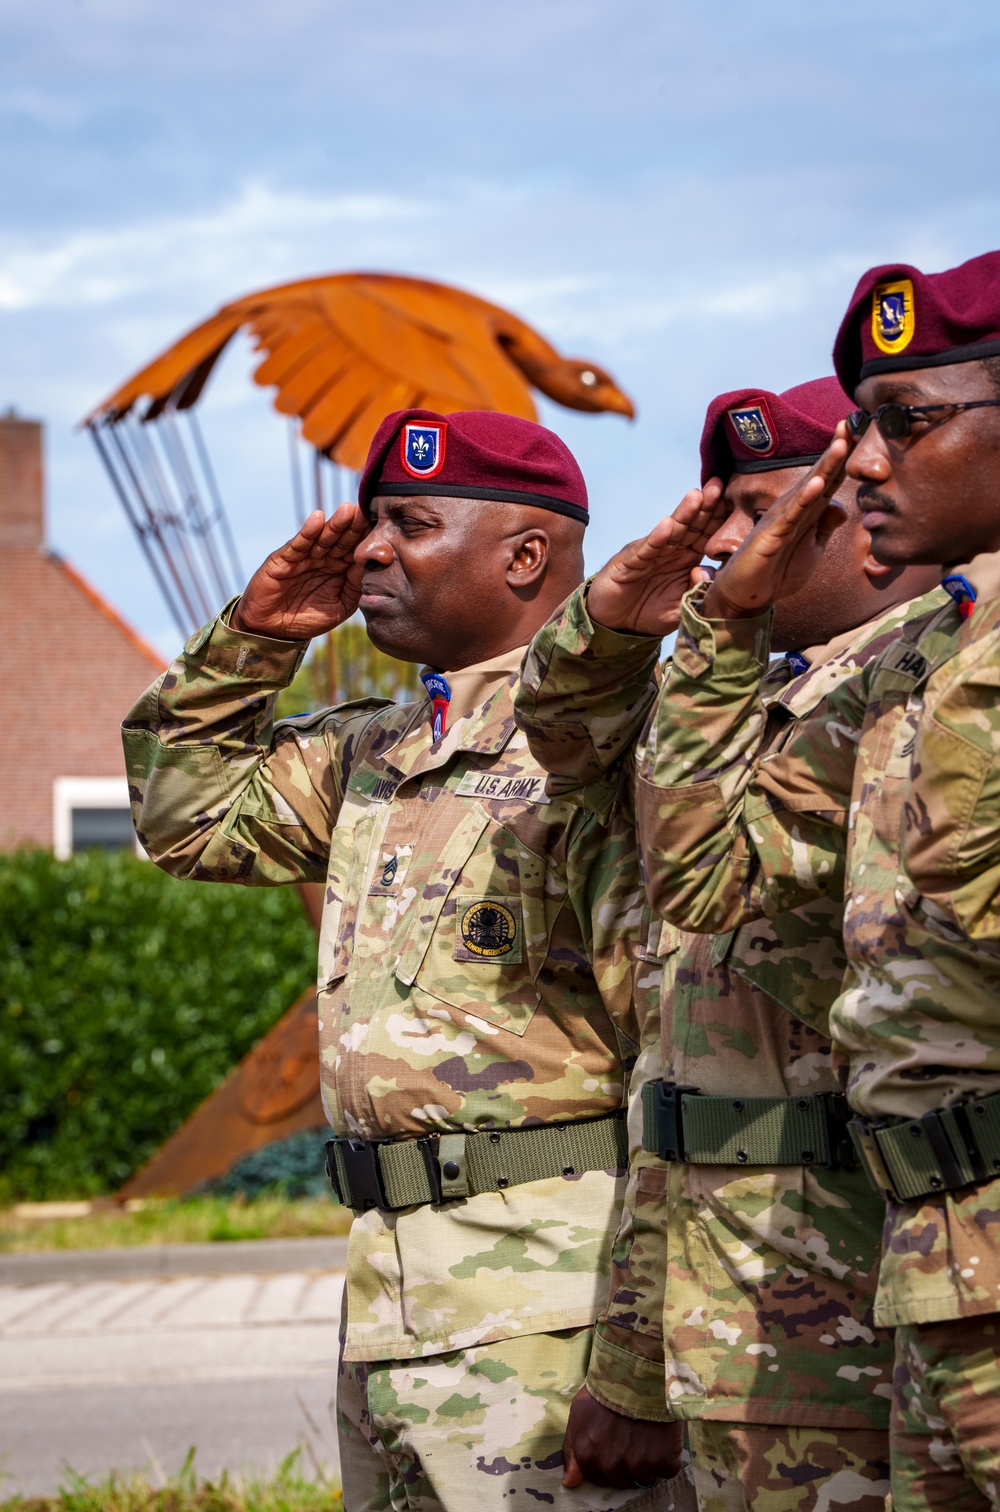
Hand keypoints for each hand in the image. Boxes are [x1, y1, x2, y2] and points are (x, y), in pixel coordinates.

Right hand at [230, 505, 368, 639]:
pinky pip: (298, 544)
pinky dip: (307, 531)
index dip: (368, 539)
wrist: (273, 630)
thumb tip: (372, 566)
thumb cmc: (308, 619)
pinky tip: (318, 518)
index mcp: (339, 569)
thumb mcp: (339, 607)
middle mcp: (323, 559)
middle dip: (355, 526)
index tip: (384, 527)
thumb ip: (355, 588)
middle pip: (342, 539)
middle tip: (368, 511)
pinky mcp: (284, 559)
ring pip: (323, 538)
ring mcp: (304, 557)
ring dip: (335, 524)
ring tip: (348, 510)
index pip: (356, 550)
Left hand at [562, 1386, 683, 1490]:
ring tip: (648, 1435)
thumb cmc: (606, 1388)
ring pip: (646, 1477)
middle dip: (628, 1463)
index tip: (617, 1447)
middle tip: (634, 1438)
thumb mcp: (579, 1413)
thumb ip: (572, 1450)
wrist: (638, 1371)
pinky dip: (668, 1457)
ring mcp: (638, 1465)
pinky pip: (668, 1470)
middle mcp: (611, 1466)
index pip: (599, 1478)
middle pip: (623, 1480)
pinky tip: (663, 1436)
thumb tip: (570, 1483)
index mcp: (588, 1456)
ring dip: (648, 1461)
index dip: (609, 1463)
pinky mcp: (663, 1461)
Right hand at [587, 481, 726, 634]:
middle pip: (691, 526)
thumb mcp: (680, 608)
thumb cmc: (647, 613)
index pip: (705, 535)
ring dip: (683, 514)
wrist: (614, 624)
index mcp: (685, 560)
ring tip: (697, 496)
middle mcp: (669, 552)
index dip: (718, 519)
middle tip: (720, 486)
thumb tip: (709, 574)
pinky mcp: (630, 563)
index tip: (734, 501)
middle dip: (705, 506)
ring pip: (670, 532)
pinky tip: (668, 525)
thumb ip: (696, 593)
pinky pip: (646, 549)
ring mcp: (649, 555)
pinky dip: (657, 538)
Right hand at [703, 426, 850, 620]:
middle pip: (819, 475)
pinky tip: (818, 484)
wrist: (747, 596)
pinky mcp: (771, 536)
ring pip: (807, 489)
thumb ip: (825, 526)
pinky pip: (790, 516)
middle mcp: (792, 509)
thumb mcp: (812, 549)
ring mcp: (780, 520)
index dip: (843, 459)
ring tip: (840, 443)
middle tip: (849, 423)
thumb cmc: (777, 572)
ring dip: (824, 466)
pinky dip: (804, 499)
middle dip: (835, 451)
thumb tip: (842, 505)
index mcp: (805, 512)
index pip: (828, 480)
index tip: (857, 433)